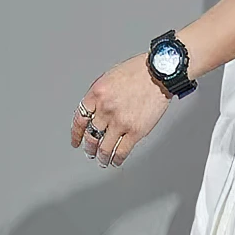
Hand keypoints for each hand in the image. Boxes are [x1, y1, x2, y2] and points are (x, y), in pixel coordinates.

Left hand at [72, 53, 171, 167]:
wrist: (158, 73)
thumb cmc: (137, 72)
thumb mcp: (109, 78)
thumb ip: (100, 96)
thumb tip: (95, 113)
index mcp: (97, 94)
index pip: (79, 119)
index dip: (76, 134)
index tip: (76, 141)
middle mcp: (105, 109)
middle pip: (91, 135)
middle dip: (89, 147)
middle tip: (90, 152)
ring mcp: (120, 122)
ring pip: (105, 147)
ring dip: (101, 156)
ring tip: (102, 160)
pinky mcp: (135, 131)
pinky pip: (122, 151)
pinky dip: (117, 159)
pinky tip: (116, 161)